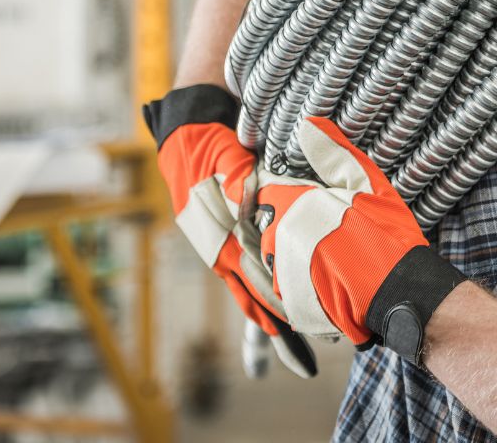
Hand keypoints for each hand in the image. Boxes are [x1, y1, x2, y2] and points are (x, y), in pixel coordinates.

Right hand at [143, 84, 316, 377]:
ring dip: (272, 321)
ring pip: (250, 295)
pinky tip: (273, 318)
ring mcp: (221, 251)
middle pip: (257, 299)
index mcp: (224, 239)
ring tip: (294, 353)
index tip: (310, 329)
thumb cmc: (212, 148)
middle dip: (283, 329)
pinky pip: (244, 281)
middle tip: (310, 358)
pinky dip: (259, 301)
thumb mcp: (229, 163)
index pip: (261, 282)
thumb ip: (244, 187)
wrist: (185, 138)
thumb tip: (258, 209)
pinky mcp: (223, 244)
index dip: (286, 307)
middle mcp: (221, 253)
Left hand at [253, 117, 465, 355]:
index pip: (266, 188)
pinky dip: (299, 278)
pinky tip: (327, 274)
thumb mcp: (365, 184)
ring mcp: (280, 273)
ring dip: (292, 250)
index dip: (284, 189)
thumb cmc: (386, 235)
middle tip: (324, 227)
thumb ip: (332, 153)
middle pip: (269, 222)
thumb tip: (308, 126)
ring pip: (274, 253)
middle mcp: (277, 239)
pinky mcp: (289, 302)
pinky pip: (284, 282)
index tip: (304, 195)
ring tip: (329, 253)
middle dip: (288, 220)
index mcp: (291, 204)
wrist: (398, 292)